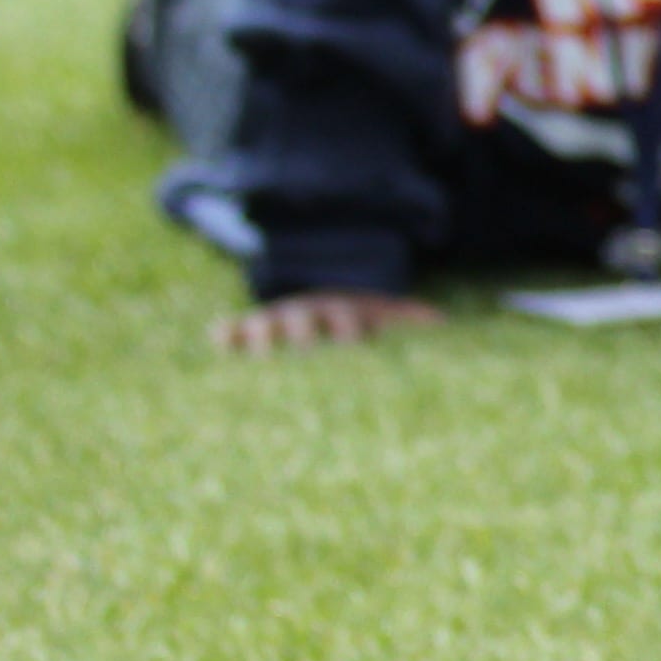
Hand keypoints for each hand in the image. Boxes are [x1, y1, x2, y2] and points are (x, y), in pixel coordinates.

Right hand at [212, 290, 442, 353]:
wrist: (327, 310)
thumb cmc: (363, 324)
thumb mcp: (386, 318)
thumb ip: (408, 319)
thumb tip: (441, 320)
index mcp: (345, 313)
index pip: (347, 318)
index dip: (350, 328)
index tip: (354, 341)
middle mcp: (311, 313)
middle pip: (305, 320)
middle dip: (305, 331)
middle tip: (304, 347)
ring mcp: (280, 320)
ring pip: (267, 324)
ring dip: (263, 334)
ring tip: (259, 351)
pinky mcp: (253, 330)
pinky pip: (236, 329)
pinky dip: (228, 332)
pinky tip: (219, 339)